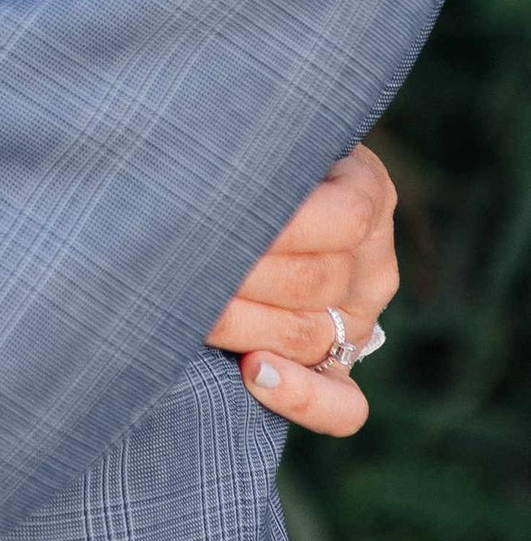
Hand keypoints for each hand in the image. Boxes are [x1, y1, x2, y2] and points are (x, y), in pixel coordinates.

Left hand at [208, 141, 396, 437]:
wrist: (229, 205)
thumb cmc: (231, 156)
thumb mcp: (251, 135)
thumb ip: (246, 145)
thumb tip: (195, 159)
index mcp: (365, 191)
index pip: (343, 219)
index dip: (277, 226)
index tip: (207, 214)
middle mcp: (371, 260)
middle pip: (312, 281)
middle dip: (235, 275)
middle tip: (170, 264)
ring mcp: (357, 319)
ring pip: (310, 336)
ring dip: (240, 325)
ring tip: (180, 307)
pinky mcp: (338, 366)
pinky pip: (343, 405)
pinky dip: (301, 398)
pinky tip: (254, 374)